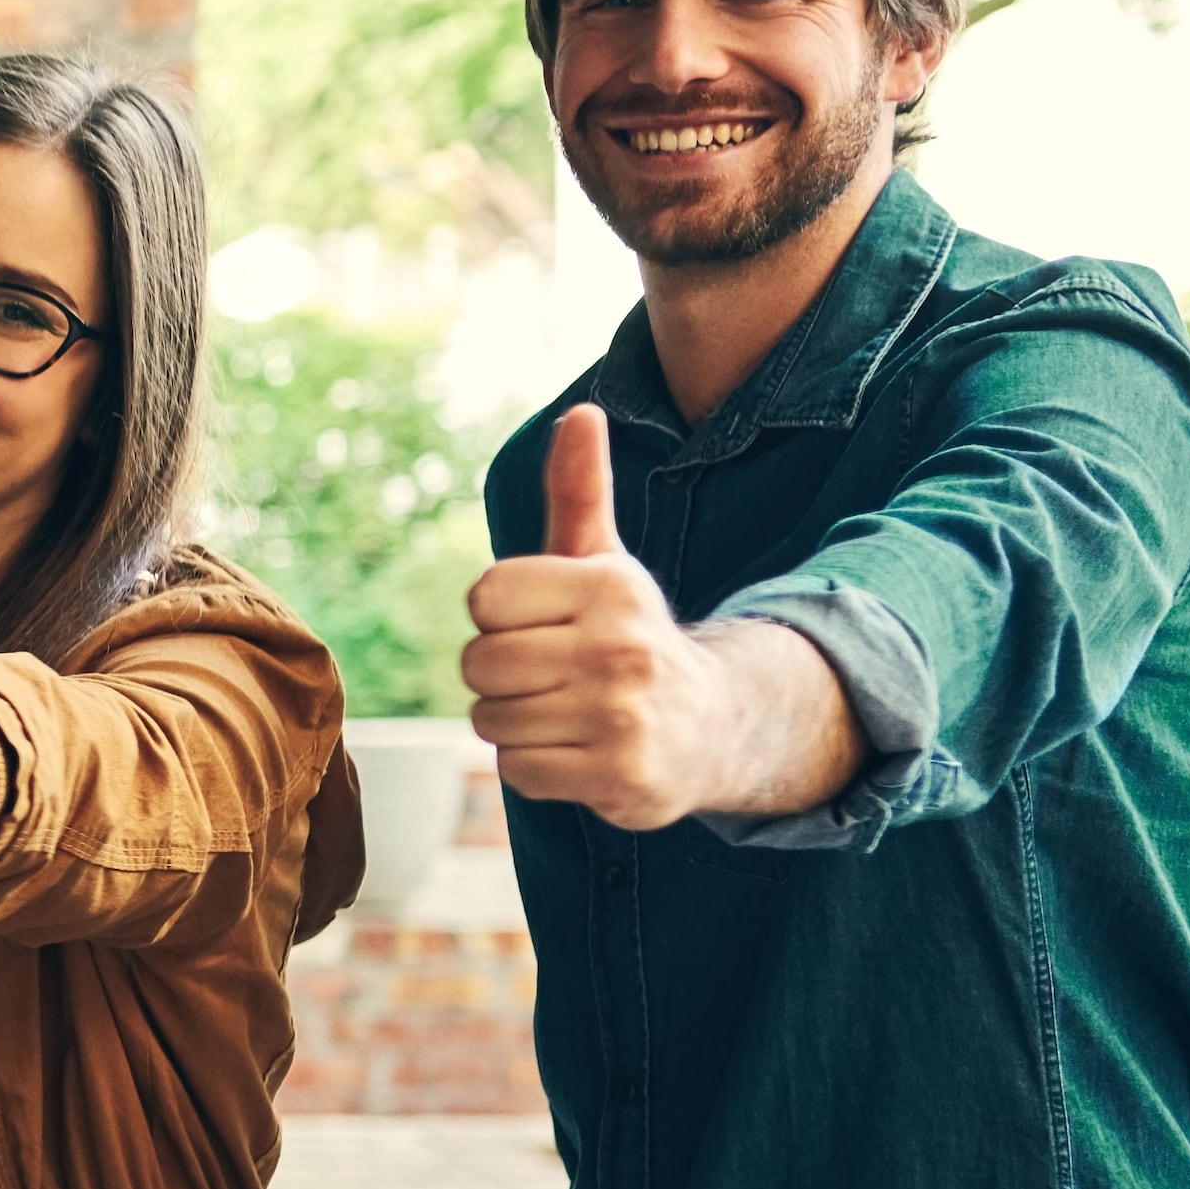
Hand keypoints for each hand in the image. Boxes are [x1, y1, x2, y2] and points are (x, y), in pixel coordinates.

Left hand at [463, 403, 845, 830]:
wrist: (711, 727)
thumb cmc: (627, 635)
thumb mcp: (604, 561)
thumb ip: (577, 492)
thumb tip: (582, 412)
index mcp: (608, 586)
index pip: (485, 596)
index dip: (499, 614)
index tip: (542, 621)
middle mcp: (620, 648)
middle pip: (478, 663)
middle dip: (500, 674)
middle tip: (552, 674)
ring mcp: (621, 716)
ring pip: (492, 720)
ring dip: (516, 723)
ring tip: (568, 712)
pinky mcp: (619, 777)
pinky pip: (517, 772)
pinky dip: (536, 768)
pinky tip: (580, 751)